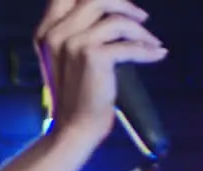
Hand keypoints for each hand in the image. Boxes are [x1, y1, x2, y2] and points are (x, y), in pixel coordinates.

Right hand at [34, 0, 168, 143]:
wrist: (75, 126)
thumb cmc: (77, 92)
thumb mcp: (68, 55)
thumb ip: (80, 27)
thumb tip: (113, 5)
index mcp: (46, 31)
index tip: (119, 3)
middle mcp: (55, 34)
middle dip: (124, 4)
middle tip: (141, 17)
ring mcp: (71, 44)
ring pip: (116, 19)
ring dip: (140, 30)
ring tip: (150, 42)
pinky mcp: (92, 56)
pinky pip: (129, 43)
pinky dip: (147, 50)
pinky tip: (155, 55)